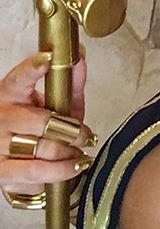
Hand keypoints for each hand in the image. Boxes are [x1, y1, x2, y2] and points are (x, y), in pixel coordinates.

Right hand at [0, 51, 94, 197]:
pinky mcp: (2, 172)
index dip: (34, 68)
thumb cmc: (38, 125)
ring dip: (68, 152)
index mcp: (10, 93)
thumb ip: (70, 81)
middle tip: (83, 134)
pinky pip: (37, 172)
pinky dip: (62, 170)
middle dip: (71, 130)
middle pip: (41, 121)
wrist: (15, 159)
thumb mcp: (56, 101)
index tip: (49, 57)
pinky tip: (73, 166)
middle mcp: (1, 117)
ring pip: (43, 148)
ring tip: (77, 151)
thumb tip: (79, 56)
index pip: (20, 77)